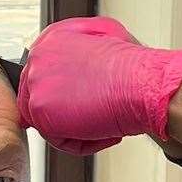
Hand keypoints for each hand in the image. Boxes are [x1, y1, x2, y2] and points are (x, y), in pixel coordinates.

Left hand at [17, 17, 181, 154]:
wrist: (146, 85)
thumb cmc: (136, 67)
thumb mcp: (106, 38)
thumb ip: (80, 48)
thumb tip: (75, 63)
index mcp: (52, 39)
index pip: (44, 74)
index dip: (65, 94)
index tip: (82, 102)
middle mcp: (38, 57)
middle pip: (40, 97)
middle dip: (68, 112)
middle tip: (96, 115)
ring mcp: (36, 83)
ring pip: (47, 120)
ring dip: (78, 128)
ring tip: (106, 122)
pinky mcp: (39, 109)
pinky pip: (56, 138)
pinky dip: (84, 142)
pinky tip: (106, 130)